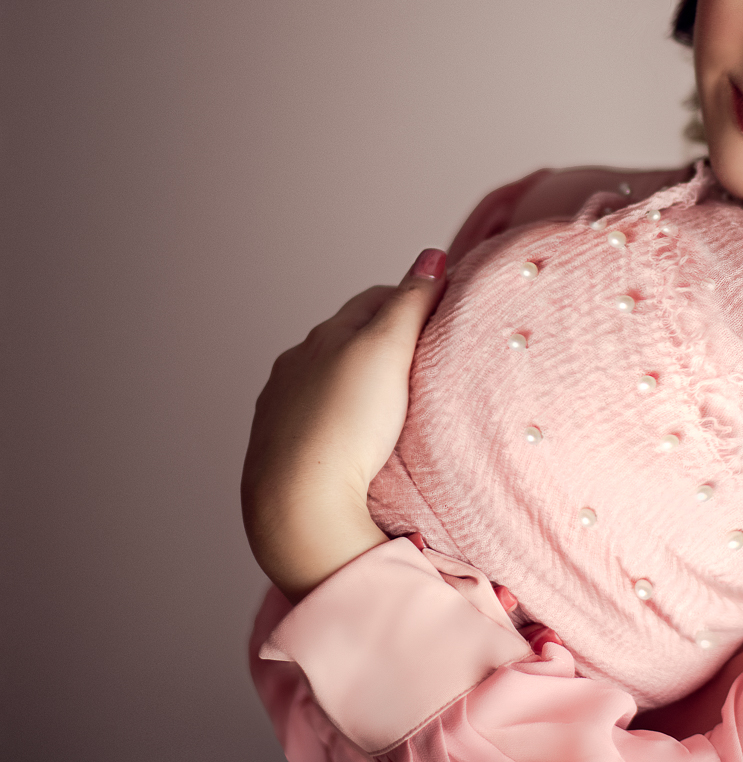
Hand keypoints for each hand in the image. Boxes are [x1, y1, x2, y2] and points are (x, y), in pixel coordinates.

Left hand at [241, 248, 448, 600]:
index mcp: (323, 336)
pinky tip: (358, 441)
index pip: (376, 299)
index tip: (445, 318)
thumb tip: (432, 255)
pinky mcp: (280, 450)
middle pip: (350, 338)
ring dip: (359, 383)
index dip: (414, 300)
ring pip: (330, 380)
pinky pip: (317, 420)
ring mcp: (283, 409)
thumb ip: (410, 302)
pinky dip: (340, 419)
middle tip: (427, 360)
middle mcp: (296, 365)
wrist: (297, 506)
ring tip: (394, 405)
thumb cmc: (346, 425)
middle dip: (385, 340)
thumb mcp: (387, 351)